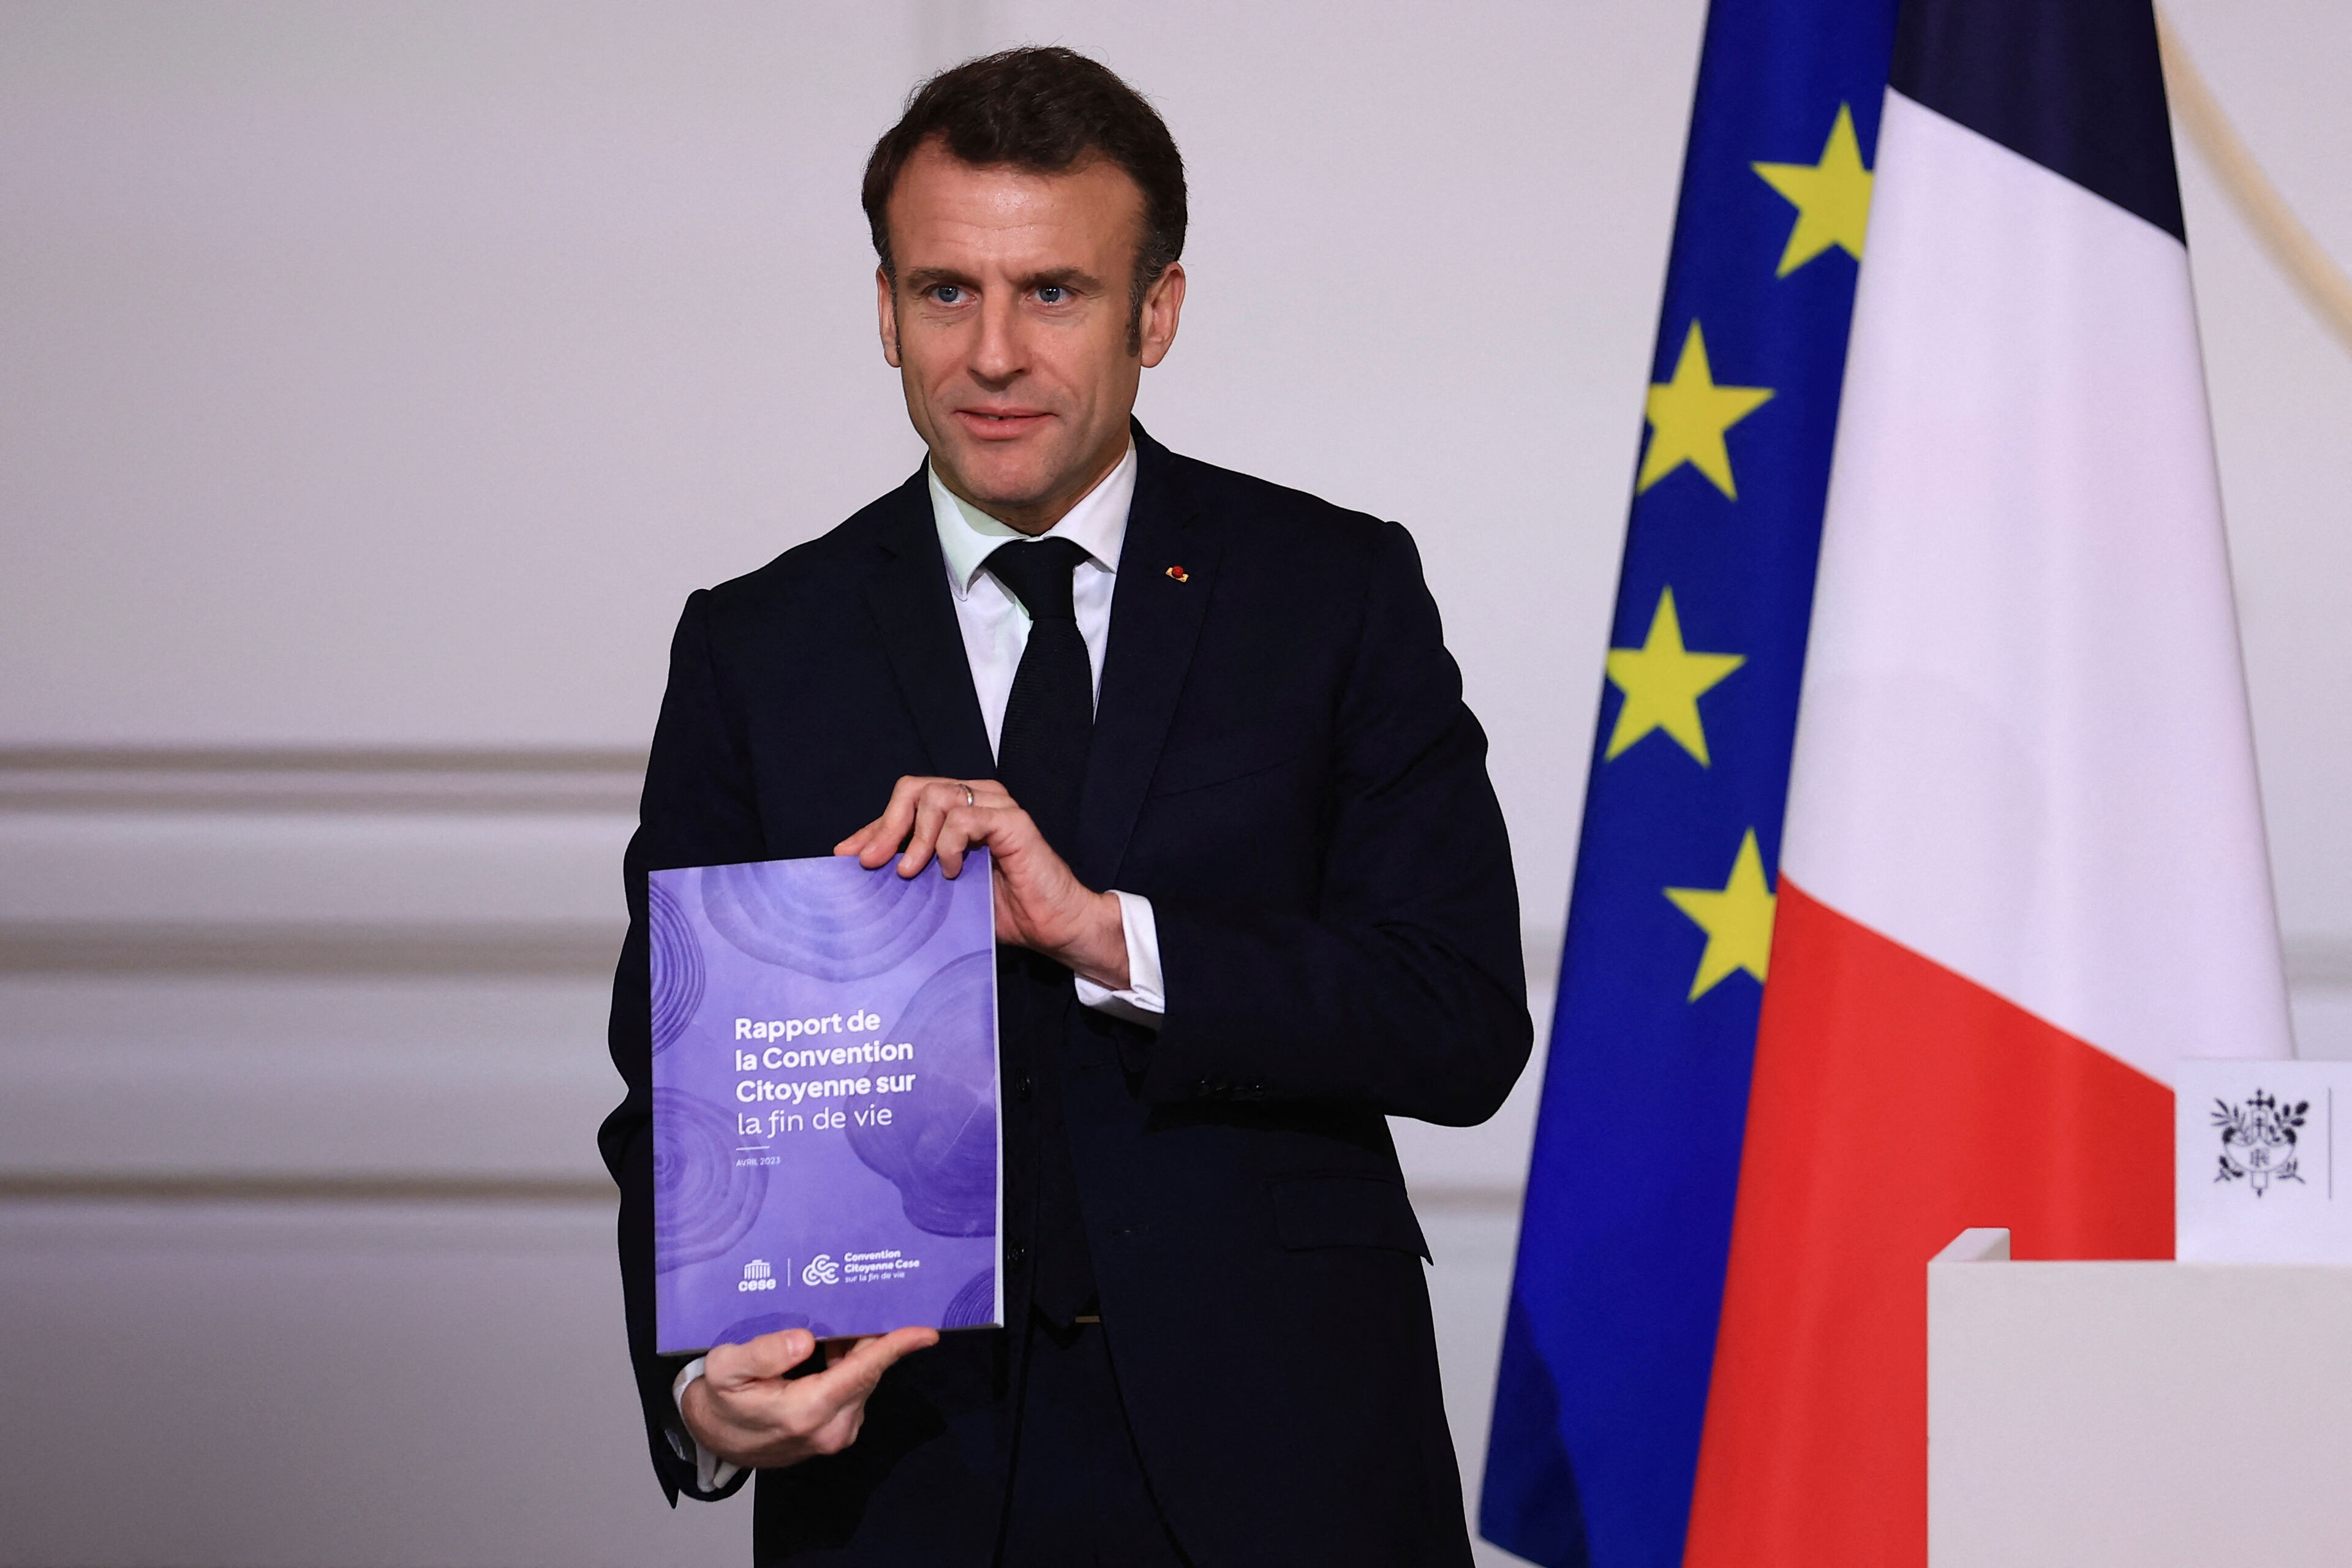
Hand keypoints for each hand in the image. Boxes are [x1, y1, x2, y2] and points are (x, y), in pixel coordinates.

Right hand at [679, 1326, 937, 1468]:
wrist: (718, 1439)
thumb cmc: (721, 1401)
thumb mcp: (724, 1370)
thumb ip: (761, 1354)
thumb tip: (803, 1339)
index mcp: (806, 1412)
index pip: (861, 1372)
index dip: (895, 1348)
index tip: (926, 1331)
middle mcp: (831, 1429)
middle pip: (867, 1371)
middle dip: (872, 1336)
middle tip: (868, 1298)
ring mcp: (837, 1434)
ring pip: (864, 1380)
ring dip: (858, 1351)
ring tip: (842, 1320)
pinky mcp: (838, 1433)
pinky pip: (856, 1390)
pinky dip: (851, 1366)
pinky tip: (834, 1347)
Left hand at [834, 775, 1129, 988]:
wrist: (1053, 928)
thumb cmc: (1003, 911)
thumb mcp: (944, 891)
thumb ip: (913, 871)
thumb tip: (862, 868)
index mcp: (959, 813)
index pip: (905, 804)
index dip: (873, 828)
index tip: (846, 856)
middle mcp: (977, 801)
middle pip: (914, 788)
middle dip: (886, 826)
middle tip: (871, 863)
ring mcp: (996, 807)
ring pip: (936, 796)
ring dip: (915, 837)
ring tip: (910, 872)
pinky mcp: (1013, 822)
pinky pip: (966, 817)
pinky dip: (949, 844)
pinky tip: (951, 871)